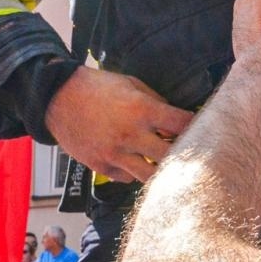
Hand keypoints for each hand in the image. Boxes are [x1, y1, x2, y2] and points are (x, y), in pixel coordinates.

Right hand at [45, 67, 192, 182]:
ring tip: (165, 165)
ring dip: (160, 171)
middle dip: (183, 156)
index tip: (204, 130)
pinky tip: (134, 161)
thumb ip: (155, 102)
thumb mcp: (130, 83)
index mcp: (142, 110)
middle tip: (189, 155)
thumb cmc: (96, 86)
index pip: (183, 125)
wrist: (56, 97)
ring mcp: (114, 154)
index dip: (198, 127)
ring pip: (150, 176)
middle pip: (171, 157)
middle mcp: (130, 135)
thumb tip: (174, 119)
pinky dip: (133, 172)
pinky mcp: (100, 165)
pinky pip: (125, 178)